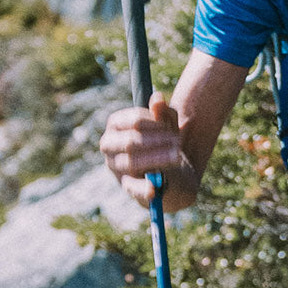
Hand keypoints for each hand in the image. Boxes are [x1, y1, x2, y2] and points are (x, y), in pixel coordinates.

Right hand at [99, 91, 186, 206]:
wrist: (167, 169)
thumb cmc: (162, 140)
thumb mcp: (166, 125)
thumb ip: (162, 113)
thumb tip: (157, 98)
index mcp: (116, 124)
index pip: (134, 121)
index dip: (155, 124)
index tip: (172, 128)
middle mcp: (109, 144)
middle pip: (131, 141)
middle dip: (157, 141)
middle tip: (178, 142)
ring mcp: (115, 165)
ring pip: (132, 162)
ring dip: (157, 158)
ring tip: (177, 156)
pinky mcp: (125, 184)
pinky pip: (132, 187)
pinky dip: (142, 188)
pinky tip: (153, 189)